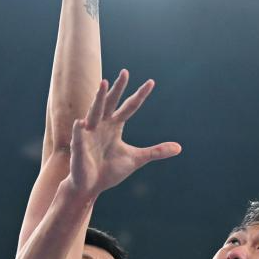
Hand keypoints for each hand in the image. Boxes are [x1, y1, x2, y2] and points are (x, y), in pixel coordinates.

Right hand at [68, 70, 181, 196]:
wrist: (91, 186)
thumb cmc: (110, 171)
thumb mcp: (136, 159)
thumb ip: (156, 151)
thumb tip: (179, 148)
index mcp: (115, 126)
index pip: (130, 107)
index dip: (140, 95)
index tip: (151, 82)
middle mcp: (102, 125)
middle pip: (111, 102)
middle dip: (117, 88)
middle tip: (125, 72)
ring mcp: (89, 134)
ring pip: (95, 112)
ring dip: (99, 98)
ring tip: (103, 84)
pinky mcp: (79, 146)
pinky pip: (79, 136)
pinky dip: (80, 129)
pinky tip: (81, 122)